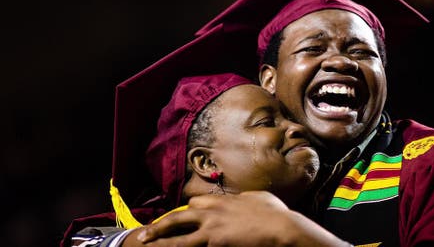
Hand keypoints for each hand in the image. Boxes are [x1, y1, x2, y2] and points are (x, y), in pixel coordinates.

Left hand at [136, 191, 350, 246]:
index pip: (195, 204)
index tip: (177, 218)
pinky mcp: (216, 242)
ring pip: (178, 236)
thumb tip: (243, 198)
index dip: (185, 213)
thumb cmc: (275, 214)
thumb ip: (245, 198)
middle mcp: (213, 212)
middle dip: (161, 225)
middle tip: (146, 233)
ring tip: (145, 244)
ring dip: (161, 241)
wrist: (281, 227)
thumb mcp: (259, 198)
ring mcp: (212, 228)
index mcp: (223, 201)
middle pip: (179, 216)